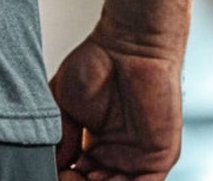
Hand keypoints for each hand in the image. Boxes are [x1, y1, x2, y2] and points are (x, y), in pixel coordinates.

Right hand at [48, 28, 183, 179]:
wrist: (129, 45)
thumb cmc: (97, 62)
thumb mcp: (64, 102)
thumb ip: (61, 136)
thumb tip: (55, 164)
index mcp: (94, 147)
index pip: (79, 177)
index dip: (65, 176)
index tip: (54, 170)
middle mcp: (116, 156)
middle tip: (65, 175)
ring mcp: (138, 160)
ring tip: (79, 177)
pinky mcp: (159, 159)